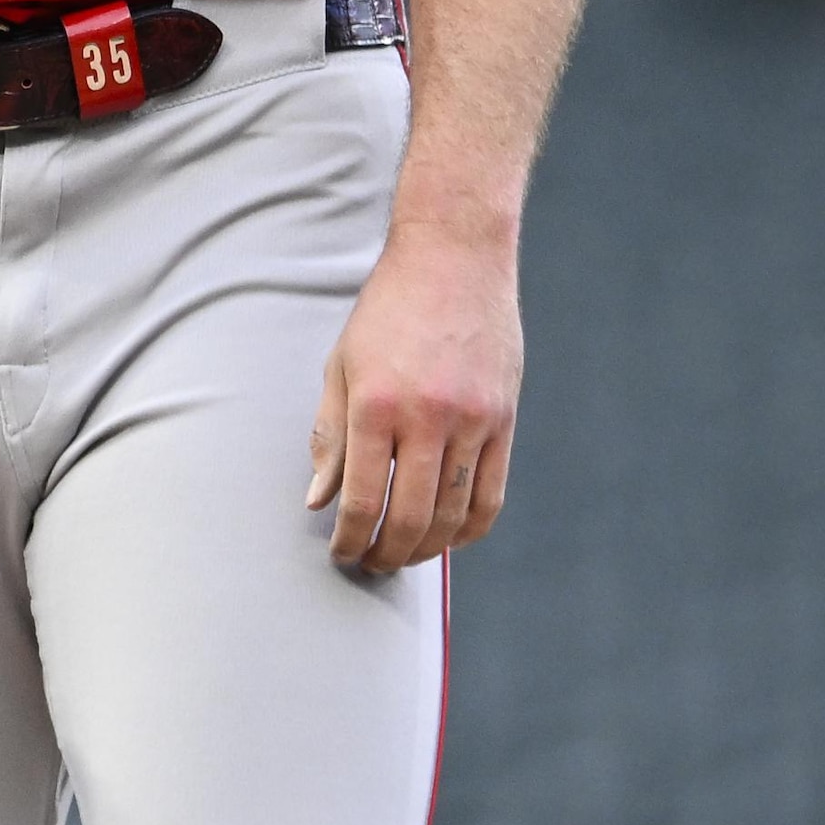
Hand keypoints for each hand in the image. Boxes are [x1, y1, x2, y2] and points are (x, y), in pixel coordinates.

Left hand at [306, 228, 521, 575]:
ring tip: (403, 555)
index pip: (362, 499)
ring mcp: (474, 421)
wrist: (454, 260)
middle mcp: (428, 418)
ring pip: (455, 515)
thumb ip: (329, 436)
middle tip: (370, 565)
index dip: (350, 538)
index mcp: (376, 404)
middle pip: (411, 517)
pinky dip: (470, 529)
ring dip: (427, 549)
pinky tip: (448, 539)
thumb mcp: (342, 366)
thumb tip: (319, 501)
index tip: (341, 553)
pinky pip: (492, 496)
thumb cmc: (387, 312)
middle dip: (386, 553)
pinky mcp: (504, 420)